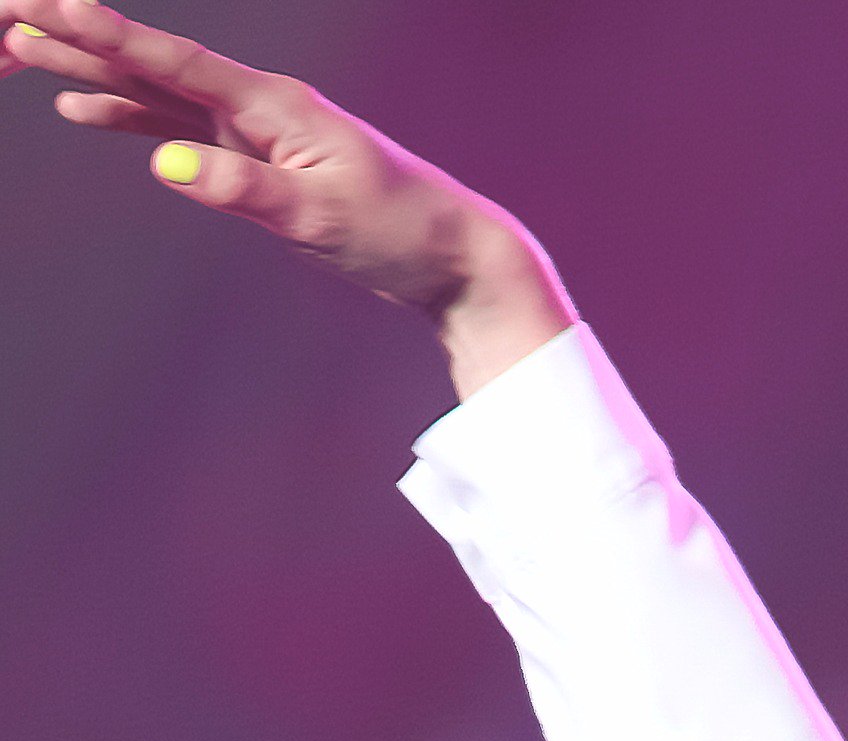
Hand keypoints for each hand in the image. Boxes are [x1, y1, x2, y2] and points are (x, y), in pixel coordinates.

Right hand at [2, 3, 571, 396]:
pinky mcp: (258, 160)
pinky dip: (131, 119)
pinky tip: (85, 114)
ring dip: (90, 74)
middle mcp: (257, 104)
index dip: (103, 35)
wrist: (450, 256)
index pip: (170, 60)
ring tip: (21, 56)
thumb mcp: (319, 217)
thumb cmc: (396, 233)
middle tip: (6, 18)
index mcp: (271, 104)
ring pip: (155, 91)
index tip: (45, 6)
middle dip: (75, 40)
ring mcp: (255, 130)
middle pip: (149, 62)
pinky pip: (177, 128)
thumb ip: (241, 189)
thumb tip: (166, 165)